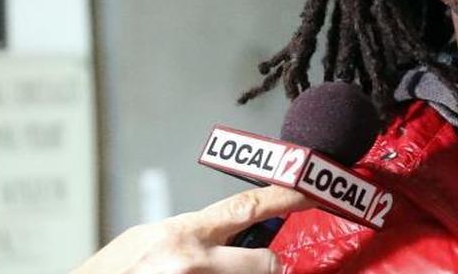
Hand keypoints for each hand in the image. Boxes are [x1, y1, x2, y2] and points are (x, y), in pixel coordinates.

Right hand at [70, 185, 313, 273]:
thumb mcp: (148, 241)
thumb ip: (194, 234)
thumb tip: (231, 230)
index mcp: (182, 235)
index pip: (247, 207)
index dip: (285, 197)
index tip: (310, 191)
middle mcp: (194, 264)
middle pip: (266, 263)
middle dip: (263, 266)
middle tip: (243, 267)